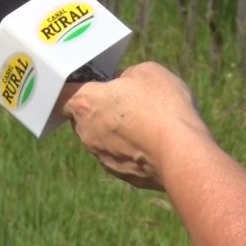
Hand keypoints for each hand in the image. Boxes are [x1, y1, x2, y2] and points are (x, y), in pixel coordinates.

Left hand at [57, 62, 214, 190]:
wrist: (184, 154)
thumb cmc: (163, 107)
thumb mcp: (146, 72)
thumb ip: (126, 75)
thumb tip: (123, 84)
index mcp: (85, 102)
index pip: (61, 92)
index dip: (72, 85)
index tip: (87, 81)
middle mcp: (85, 131)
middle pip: (82, 115)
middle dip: (98, 107)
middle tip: (124, 99)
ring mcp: (101, 155)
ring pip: (100, 137)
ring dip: (115, 129)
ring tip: (144, 122)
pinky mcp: (120, 174)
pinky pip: (119, 156)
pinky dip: (130, 149)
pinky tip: (152, 143)